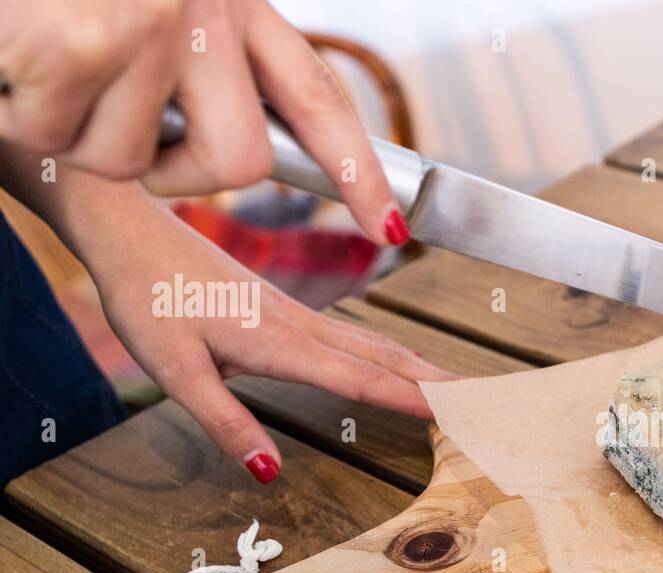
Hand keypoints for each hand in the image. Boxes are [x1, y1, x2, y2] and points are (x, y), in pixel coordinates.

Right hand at [0, 0, 406, 244]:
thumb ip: (198, 55)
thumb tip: (229, 148)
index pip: (316, 97)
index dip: (358, 170)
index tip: (390, 225)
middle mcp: (204, 9)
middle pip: (239, 164)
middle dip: (179, 175)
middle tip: (121, 128)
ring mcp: (146, 28)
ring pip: (130, 162)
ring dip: (72, 131)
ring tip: (42, 57)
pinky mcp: (80, 46)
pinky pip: (55, 137)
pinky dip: (17, 112)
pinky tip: (12, 56)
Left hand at [77, 183, 451, 482]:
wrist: (131, 232)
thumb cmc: (148, 299)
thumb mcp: (175, 372)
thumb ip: (226, 423)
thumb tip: (269, 473)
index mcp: (281, 343)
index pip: (362, 377)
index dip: (411, 399)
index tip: (458, 415)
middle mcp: (301, 325)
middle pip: (386, 356)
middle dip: (437, 382)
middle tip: (485, 403)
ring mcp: (299, 313)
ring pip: (376, 341)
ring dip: (421, 365)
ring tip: (458, 387)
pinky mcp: (288, 308)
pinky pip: (356, 334)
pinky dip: (392, 351)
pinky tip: (399, 359)